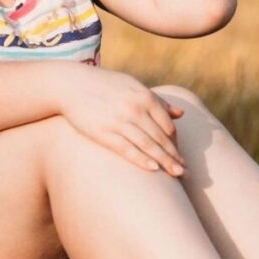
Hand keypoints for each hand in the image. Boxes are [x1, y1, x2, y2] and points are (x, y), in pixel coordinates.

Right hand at [57, 66, 185, 175]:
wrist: (71, 84)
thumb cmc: (105, 85)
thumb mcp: (133, 86)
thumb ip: (157, 101)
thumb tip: (180, 114)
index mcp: (144, 96)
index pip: (167, 125)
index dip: (175, 142)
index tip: (181, 156)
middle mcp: (135, 108)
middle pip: (161, 138)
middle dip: (175, 156)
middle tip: (186, 172)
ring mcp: (119, 121)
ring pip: (148, 145)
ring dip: (164, 162)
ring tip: (177, 174)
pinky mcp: (104, 132)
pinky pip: (127, 149)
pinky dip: (142, 160)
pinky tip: (153, 169)